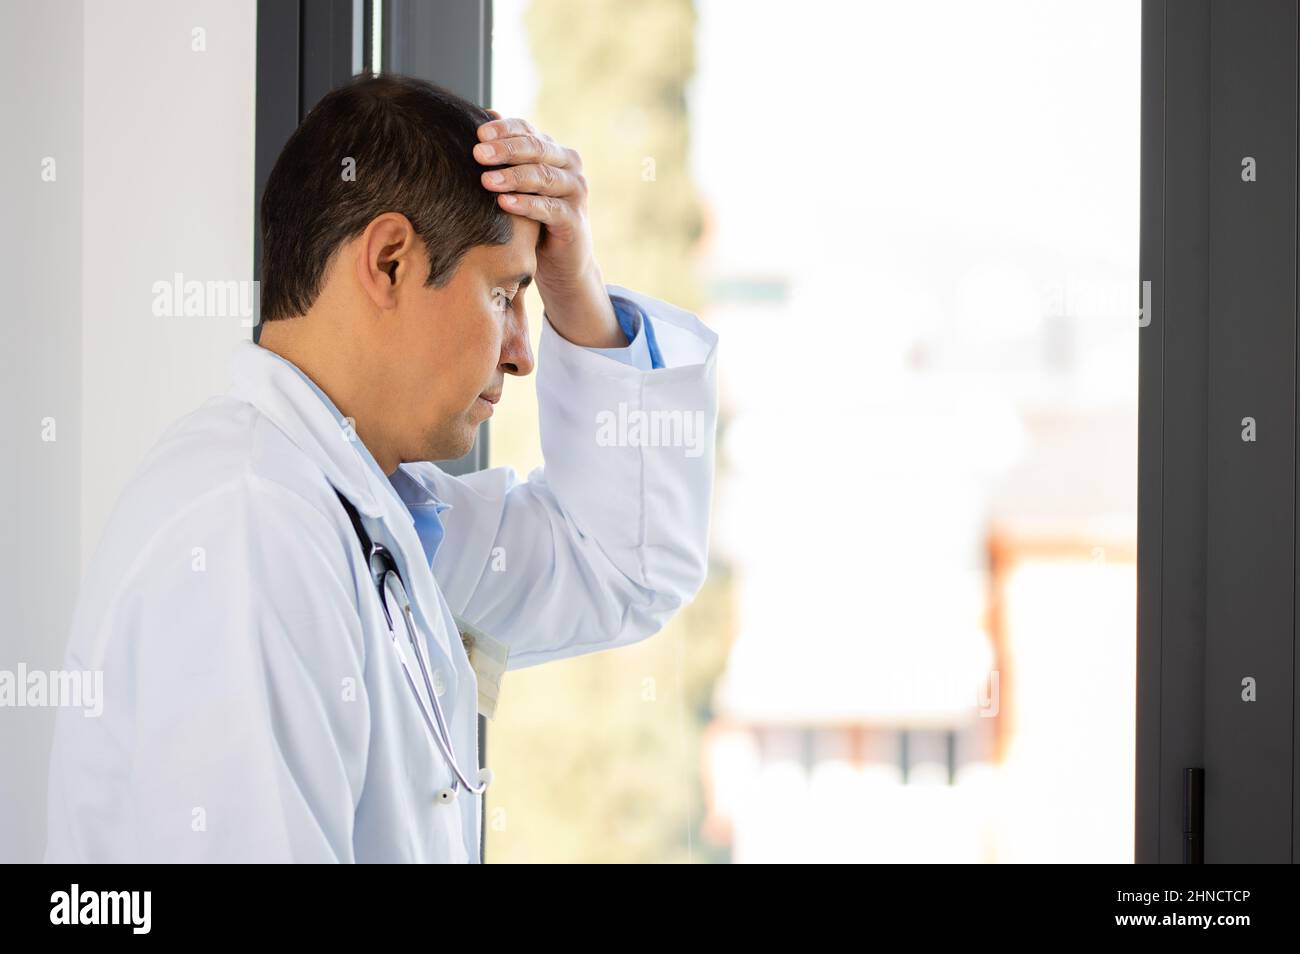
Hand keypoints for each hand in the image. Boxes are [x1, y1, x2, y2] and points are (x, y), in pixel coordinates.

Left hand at [474, 109, 622, 347]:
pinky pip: (550, 209)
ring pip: (544, 177)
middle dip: (506, 150)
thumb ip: (507, 157)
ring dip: (513, 177)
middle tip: (478, 153)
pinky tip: (504, 203)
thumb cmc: (533, 220)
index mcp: (554, 152)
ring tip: (486, 180)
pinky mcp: (574, 220)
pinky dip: (527, 204)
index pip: (528, 131)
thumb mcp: (519, 186)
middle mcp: (569, 167)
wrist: (562, 262)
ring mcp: (575, 193)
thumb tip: (482, 118)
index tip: (478, 133)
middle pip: (537, 149)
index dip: (504, 130)